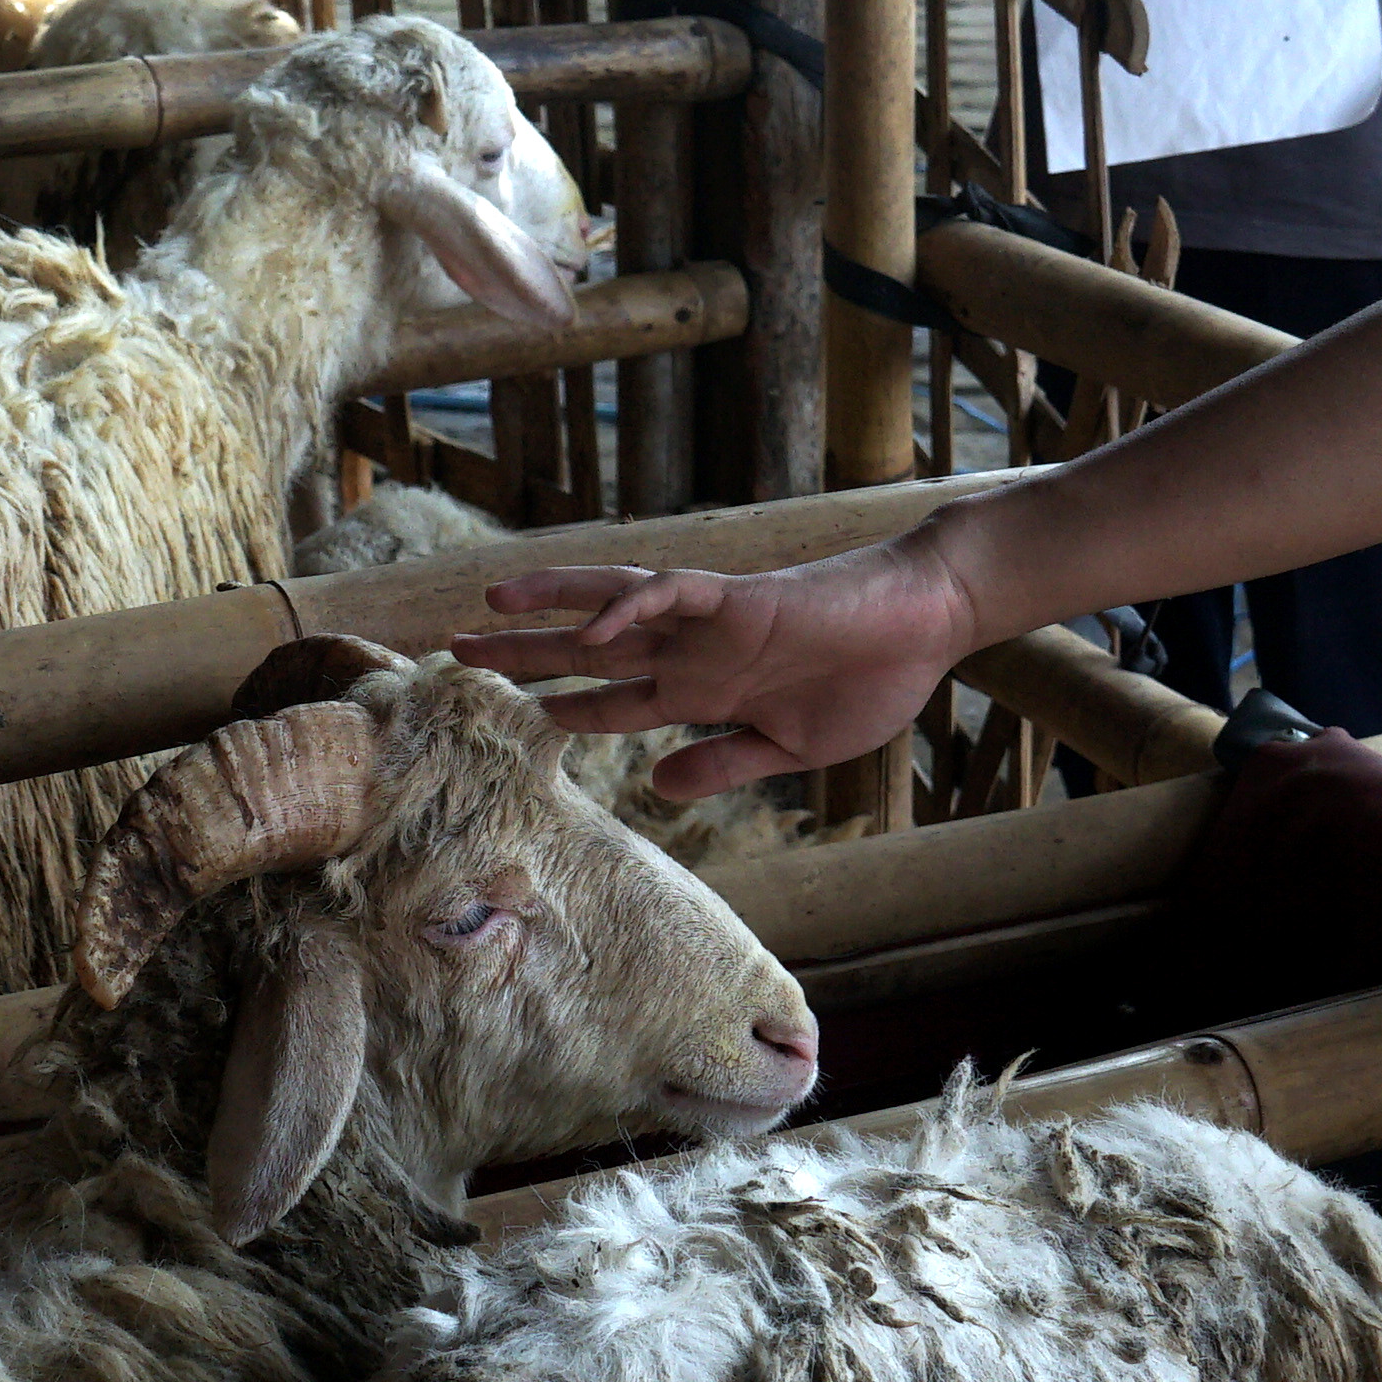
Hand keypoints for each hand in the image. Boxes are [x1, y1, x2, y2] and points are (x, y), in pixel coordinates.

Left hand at [452, 533, 985, 797]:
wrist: (924, 627)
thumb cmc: (868, 682)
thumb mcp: (786, 748)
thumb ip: (722, 762)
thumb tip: (658, 789)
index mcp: (705, 691)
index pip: (615, 703)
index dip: (564, 711)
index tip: (513, 721)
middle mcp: (694, 654)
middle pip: (590, 653)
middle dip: (527, 655)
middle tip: (457, 653)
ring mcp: (711, 624)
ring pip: (610, 606)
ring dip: (549, 606)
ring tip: (488, 603)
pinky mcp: (740, 598)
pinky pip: (672, 593)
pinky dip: (629, 607)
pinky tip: (589, 626)